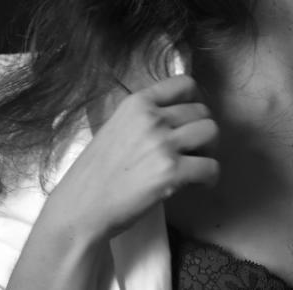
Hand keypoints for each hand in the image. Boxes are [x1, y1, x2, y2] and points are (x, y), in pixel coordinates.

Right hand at [43, 73, 219, 242]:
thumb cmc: (95, 174)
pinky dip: (210, 178)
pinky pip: (211, 167)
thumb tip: (177, 119)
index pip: (184, 84)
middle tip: (195, 150)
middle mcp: (152, 118)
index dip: (196, 100)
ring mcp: (163, 144)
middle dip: (202, 131)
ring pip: (211, 133)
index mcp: (137, 103)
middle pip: (202, 111)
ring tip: (197, 165)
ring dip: (210, 150)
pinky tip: (200, 184)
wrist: (81, 209)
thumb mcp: (115, 128)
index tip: (193, 118)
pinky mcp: (172, 172)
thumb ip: (144, 119)